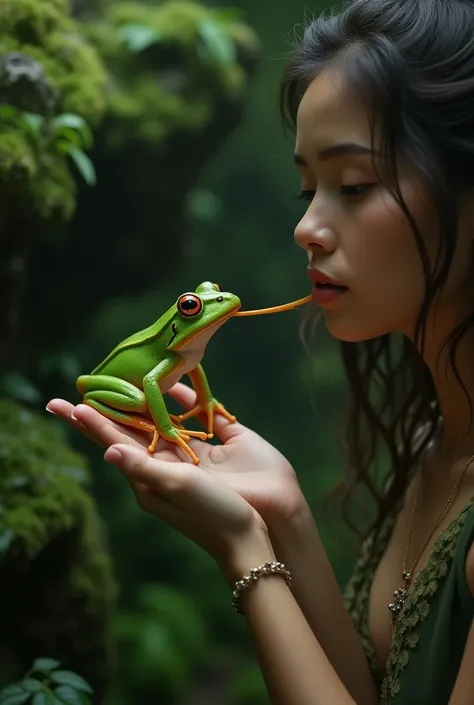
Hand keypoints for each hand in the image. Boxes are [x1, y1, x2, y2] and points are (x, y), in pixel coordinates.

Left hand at [47, 383, 305, 528]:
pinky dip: (182, 403)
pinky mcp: (214, 452)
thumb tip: (106, 449)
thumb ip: (143, 467)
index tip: (60, 403)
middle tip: (80, 386)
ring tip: (119, 383)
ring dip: (138, 403)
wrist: (256, 536)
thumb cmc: (214, 514)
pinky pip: (192, 421)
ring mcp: (188, 459)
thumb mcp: (176, 489)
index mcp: (148, 477)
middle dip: (103, 408)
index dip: (87, 421)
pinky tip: (176, 388)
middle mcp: (163, 466)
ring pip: (157, 423)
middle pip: (126, 429)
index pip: (110, 441)